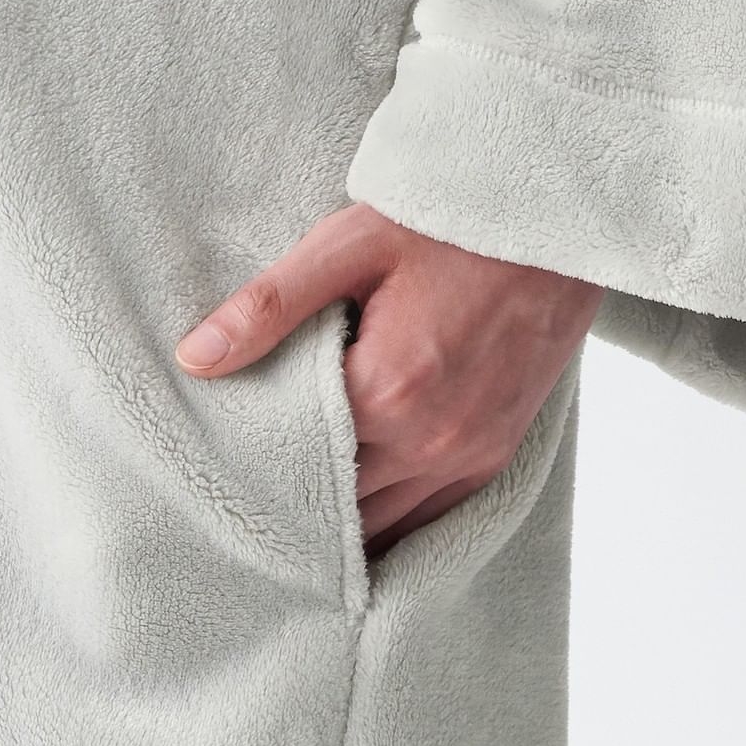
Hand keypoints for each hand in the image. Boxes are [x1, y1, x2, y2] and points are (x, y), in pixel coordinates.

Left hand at [174, 202, 604, 560]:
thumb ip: (270, 307)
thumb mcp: (348, 247)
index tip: (227, 466)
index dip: (255, 469)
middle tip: (252, 493)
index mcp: (385, 390)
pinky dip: (395, 519)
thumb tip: (194, 359)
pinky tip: (364, 507)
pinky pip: (434, 516)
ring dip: (343, 521)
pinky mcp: (497, 453)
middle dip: (295, 503)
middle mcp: (432, 439)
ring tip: (301, 508)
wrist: (550, 222)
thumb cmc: (442, 224)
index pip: (295, 465)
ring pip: (386, 524)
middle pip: (339, 508)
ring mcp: (471, 453)